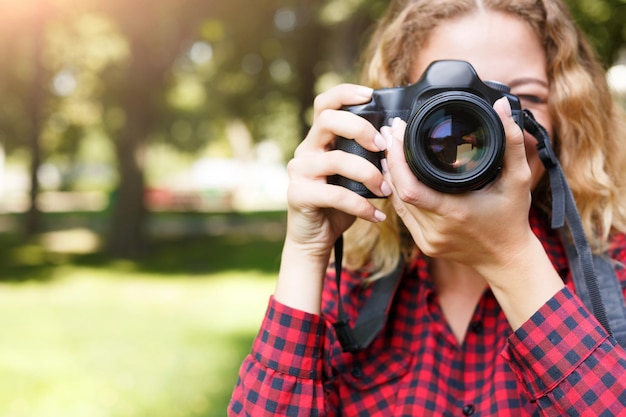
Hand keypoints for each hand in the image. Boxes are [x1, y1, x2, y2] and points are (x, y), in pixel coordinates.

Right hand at [275, 84, 391, 312]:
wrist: (315, 238)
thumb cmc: (338, 204)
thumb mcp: (354, 175)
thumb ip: (365, 155)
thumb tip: (397, 138)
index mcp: (319, 140)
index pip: (325, 103)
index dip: (345, 93)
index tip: (370, 94)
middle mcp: (306, 150)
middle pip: (329, 120)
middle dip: (360, 128)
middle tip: (382, 147)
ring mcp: (299, 171)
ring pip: (336, 159)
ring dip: (368, 173)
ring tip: (386, 190)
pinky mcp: (298, 194)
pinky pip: (336, 194)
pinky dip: (361, 206)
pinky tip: (377, 216)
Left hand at [383, 97, 563, 327]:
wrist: (508, 260)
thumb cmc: (513, 219)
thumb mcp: (518, 179)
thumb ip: (511, 141)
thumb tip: (501, 107)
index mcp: (455, 213)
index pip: (410, 188)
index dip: (397, 159)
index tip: (398, 133)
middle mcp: (435, 229)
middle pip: (398, 192)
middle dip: (391, 159)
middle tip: (391, 132)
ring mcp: (427, 239)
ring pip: (397, 203)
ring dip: (390, 174)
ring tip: (389, 147)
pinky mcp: (424, 244)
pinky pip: (403, 215)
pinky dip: (397, 192)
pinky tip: (395, 174)